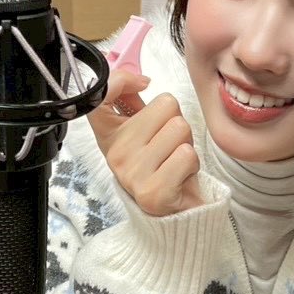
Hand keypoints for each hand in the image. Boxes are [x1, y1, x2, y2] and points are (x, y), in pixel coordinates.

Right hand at [85, 67, 205, 216]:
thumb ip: (135, 104)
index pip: (101, 96)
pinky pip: (187, 154)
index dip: (122, 81)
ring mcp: (132, 174)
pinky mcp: (153, 193)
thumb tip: (139, 79)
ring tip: (175, 160)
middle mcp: (115, 153)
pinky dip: (192, 164)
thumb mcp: (143, 132)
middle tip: (169, 146)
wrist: (172, 214)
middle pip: (166, 105)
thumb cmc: (162, 166)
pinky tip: (180, 176)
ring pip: (180, 128)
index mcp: (109, 135)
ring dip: (187, 143)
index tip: (142, 84)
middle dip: (177, 122)